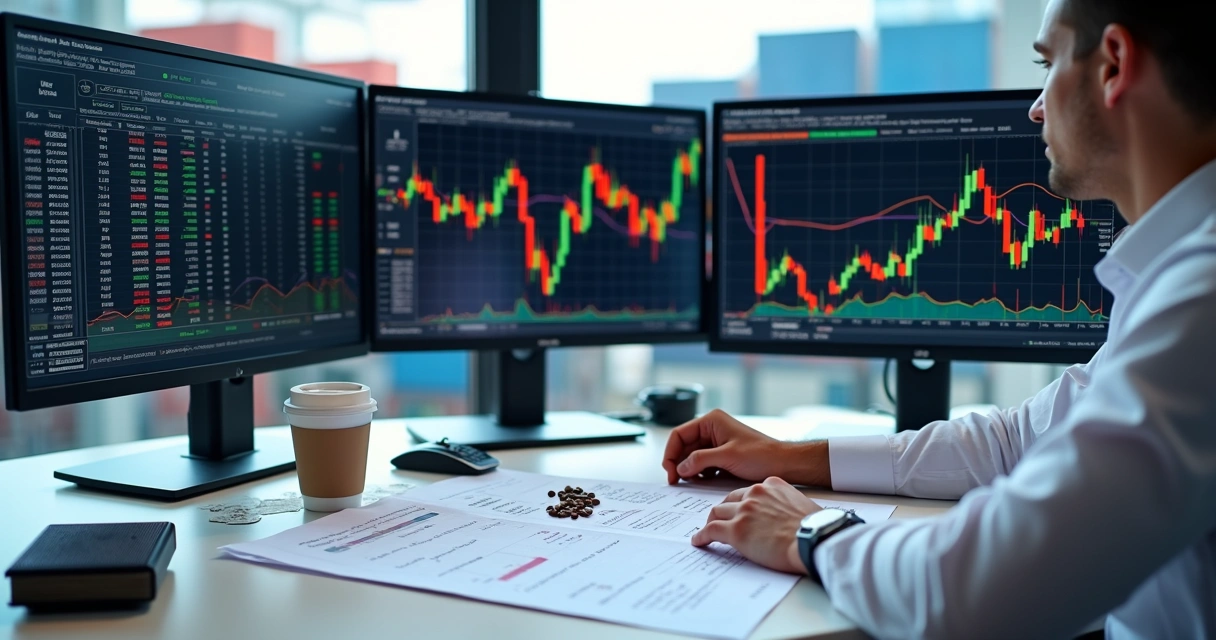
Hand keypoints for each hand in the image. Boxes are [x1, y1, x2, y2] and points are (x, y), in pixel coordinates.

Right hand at [662, 409, 829, 486]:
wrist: (783, 464)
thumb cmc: (761, 455)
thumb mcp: (727, 456)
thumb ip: (700, 460)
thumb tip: (680, 468)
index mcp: (711, 421)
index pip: (679, 434)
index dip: (671, 453)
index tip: (670, 471)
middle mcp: (711, 429)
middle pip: (683, 446)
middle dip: (678, 463)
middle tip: (676, 481)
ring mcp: (716, 442)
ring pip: (691, 456)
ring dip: (688, 469)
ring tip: (691, 481)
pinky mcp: (721, 455)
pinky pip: (702, 463)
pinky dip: (699, 473)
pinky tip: (702, 480)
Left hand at [690, 477, 819, 574]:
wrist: (815, 538)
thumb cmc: (816, 527)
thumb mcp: (801, 505)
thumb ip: (786, 505)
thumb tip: (784, 518)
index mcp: (771, 485)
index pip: (747, 492)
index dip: (740, 503)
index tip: (739, 511)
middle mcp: (754, 493)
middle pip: (729, 500)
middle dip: (723, 511)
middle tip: (719, 520)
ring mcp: (744, 511)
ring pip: (717, 513)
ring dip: (711, 522)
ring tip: (707, 532)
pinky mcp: (736, 530)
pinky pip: (711, 530)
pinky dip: (702, 536)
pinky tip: (699, 541)